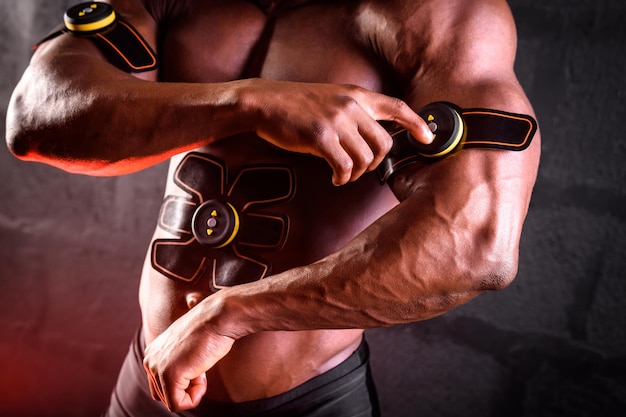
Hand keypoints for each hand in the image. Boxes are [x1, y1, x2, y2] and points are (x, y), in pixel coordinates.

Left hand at [142, 304, 235, 411]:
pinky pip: (178, 404)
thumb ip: (179, 362)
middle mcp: (150, 360)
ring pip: (172, 401)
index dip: (185, 381)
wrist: (219, 318)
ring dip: (193, 390)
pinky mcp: (168, 376)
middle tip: (200, 364)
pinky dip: (195, 397)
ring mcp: (157, 368)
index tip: (197, 362)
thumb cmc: (211, 331)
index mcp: (153, 353)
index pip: (161, 386)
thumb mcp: (188, 348)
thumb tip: (184, 383)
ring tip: (201, 366)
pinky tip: (202, 376)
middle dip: (187, 387)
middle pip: (165, 396)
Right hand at [241, 79, 432, 184]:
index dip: (416, 122)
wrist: (265, 102)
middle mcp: (351, 105)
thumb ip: (353, 113)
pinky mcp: (321, 136)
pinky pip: (344, 166)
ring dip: (356, 174)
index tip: (428, 137)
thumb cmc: (296, 105)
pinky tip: (335, 177)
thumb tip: (370, 139)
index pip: (395, 106)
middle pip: (384, 144)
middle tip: (360, 169)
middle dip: (375, 164)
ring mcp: (336, 120)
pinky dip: (342, 177)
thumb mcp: (331, 99)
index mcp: (356, 95)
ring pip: (365, 159)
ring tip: (343, 174)